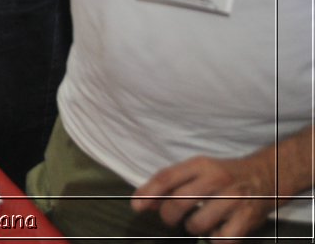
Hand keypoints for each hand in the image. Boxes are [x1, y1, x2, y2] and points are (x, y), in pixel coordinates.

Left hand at [132, 154, 277, 240]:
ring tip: (199, 222)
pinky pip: (221, 238)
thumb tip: (144, 202)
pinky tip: (217, 230)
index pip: (167, 178)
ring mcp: (233, 200)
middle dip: (168, 216)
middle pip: (178, 202)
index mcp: (200, 165)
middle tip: (170, 219)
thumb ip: (172, 183)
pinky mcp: (246, 219)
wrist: (265, 176)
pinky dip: (214, 239)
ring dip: (192, 228)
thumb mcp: (198, 170)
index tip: (136, 206)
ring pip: (197, 224)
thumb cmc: (223, 175)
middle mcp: (216, 180)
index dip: (148, 193)